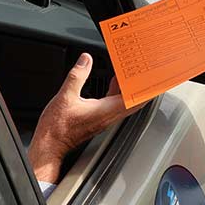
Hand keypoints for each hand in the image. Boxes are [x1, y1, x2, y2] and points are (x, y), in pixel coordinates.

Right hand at [29, 53, 140, 183]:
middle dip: (141, 87)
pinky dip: (117, 92)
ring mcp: (104, 118)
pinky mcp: (97, 119)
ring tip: (132, 73)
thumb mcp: (66, 96)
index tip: (154, 79)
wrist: (50, 145)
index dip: (147, 90)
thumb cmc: (57, 128)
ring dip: (129, 89)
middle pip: (133, 101)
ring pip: (124, 102)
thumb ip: (77, 76)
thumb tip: (85, 60)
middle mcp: (109, 116)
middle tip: (146, 73)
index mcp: (106, 111)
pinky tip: (113, 83)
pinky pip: (113, 103)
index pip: (135, 101)